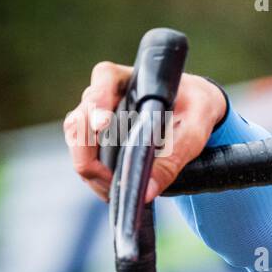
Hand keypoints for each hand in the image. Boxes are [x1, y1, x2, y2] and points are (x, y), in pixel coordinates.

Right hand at [63, 63, 227, 201]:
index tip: (104, 126)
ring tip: (117, 191)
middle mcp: (103, 95)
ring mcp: (94, 118)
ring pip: (77, 143)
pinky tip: (116, 190)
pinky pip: (85, 158)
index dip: (98, 103)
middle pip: (79, 120)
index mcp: (127, 80)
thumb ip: (174, 157)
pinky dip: (96, 178)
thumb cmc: (194, 110)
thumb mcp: (194, 130)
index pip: (103, 80)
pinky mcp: (95, 139)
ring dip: (91, 170)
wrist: (193, 111)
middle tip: (112, 180)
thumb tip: (147, 190)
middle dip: (88, 154)